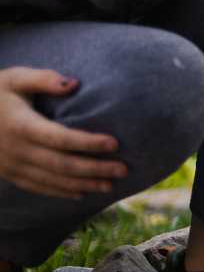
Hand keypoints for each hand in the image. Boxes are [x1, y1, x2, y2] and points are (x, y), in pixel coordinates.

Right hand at [0, 67, 125, 198]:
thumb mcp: (13, 78)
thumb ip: (43, 79)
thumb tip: (74, 84)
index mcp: (20, 126)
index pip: (60, 138)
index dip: (88, 143)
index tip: (115, 143)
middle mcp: (16, 150)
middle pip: (61, 165)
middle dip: (94, 169)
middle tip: (124, 169)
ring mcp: (11, 165)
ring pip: (52, 180)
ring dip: (83, 184)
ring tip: (110, 184)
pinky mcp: (9, 173)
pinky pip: (37, 187)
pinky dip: (61, 192)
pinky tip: (82, 192)